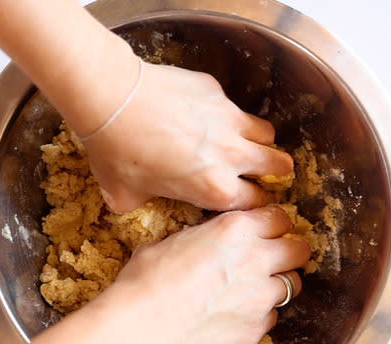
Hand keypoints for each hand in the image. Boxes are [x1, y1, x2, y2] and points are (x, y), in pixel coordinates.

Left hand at [80, 62, 293, 212]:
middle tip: (266, 172)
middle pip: (278, 166)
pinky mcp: (216, 93)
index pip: (254, 203)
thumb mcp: (124, 195)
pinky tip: (203, 114)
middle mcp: (231, 156)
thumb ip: (141, 203)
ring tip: (247, 142)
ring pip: (266, 134)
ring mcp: (228, 120)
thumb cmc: (116, 153)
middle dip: (275, 172)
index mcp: (214, 190)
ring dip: (261, 141)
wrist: (112, 100)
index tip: (247, 199)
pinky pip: (233, 106)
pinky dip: (226, 114)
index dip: (253, 203)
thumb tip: (130, 202)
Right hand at [94, 206, 309, 343]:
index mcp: (235, 229)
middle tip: (274, 258)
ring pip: (292, 286)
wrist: (146, 324)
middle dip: (290, 253)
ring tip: (256, 290)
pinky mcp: (257, 328)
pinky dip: (259, 315)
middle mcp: (257, 259)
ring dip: (278, 285)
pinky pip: (270, 317)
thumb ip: (198, 239)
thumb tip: (193, 243)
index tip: (267, 230)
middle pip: (299, 250)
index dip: (274, 224)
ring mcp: (261, 296)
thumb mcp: (170, 241)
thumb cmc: (148, 279)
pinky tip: (237, 315)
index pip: (279, 217)